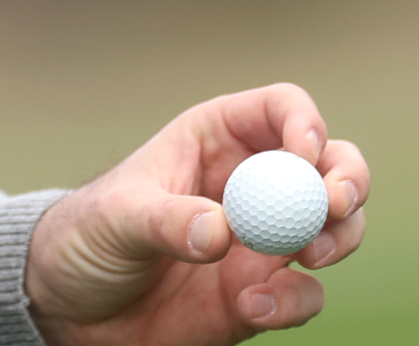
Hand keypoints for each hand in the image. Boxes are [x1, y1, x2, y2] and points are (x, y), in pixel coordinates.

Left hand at [22, 84, 368, 343]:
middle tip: (333, 206)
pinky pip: (304, 294)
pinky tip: (253, 307)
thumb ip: (167, 220)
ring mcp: (262, 241)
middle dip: (347, 179)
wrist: (71, 310)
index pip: (280, 108)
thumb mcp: (114, 218)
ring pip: (336, 226)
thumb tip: (221, 231)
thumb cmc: (85, 239)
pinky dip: (294, 301)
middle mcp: (251, 184)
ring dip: (340, 237)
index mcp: (216, 138)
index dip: (304, 122)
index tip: (303, 156)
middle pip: (330, 163)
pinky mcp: (261, 294)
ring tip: (309, 256)